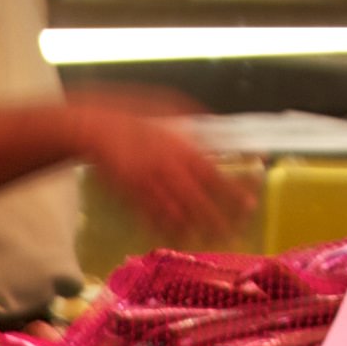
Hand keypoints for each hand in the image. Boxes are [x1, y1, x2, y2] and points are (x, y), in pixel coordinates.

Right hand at [83, 99, 240, 242]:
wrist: (95, 126)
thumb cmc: (133, 113)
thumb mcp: (168, 105)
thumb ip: (196, 118)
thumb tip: (221, 129)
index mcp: (179, 147)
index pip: (214, 174)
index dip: (233, 191)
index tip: (250, 204)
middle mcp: (167, 168)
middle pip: (199, 200)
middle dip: (218, 219)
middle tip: (235, 233)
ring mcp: (148, 184)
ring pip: (177, 212)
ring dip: (196, 228)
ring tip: (213, 239)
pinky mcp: (131, 194)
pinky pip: (152, 216)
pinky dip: (166, 227)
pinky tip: (181, 236)